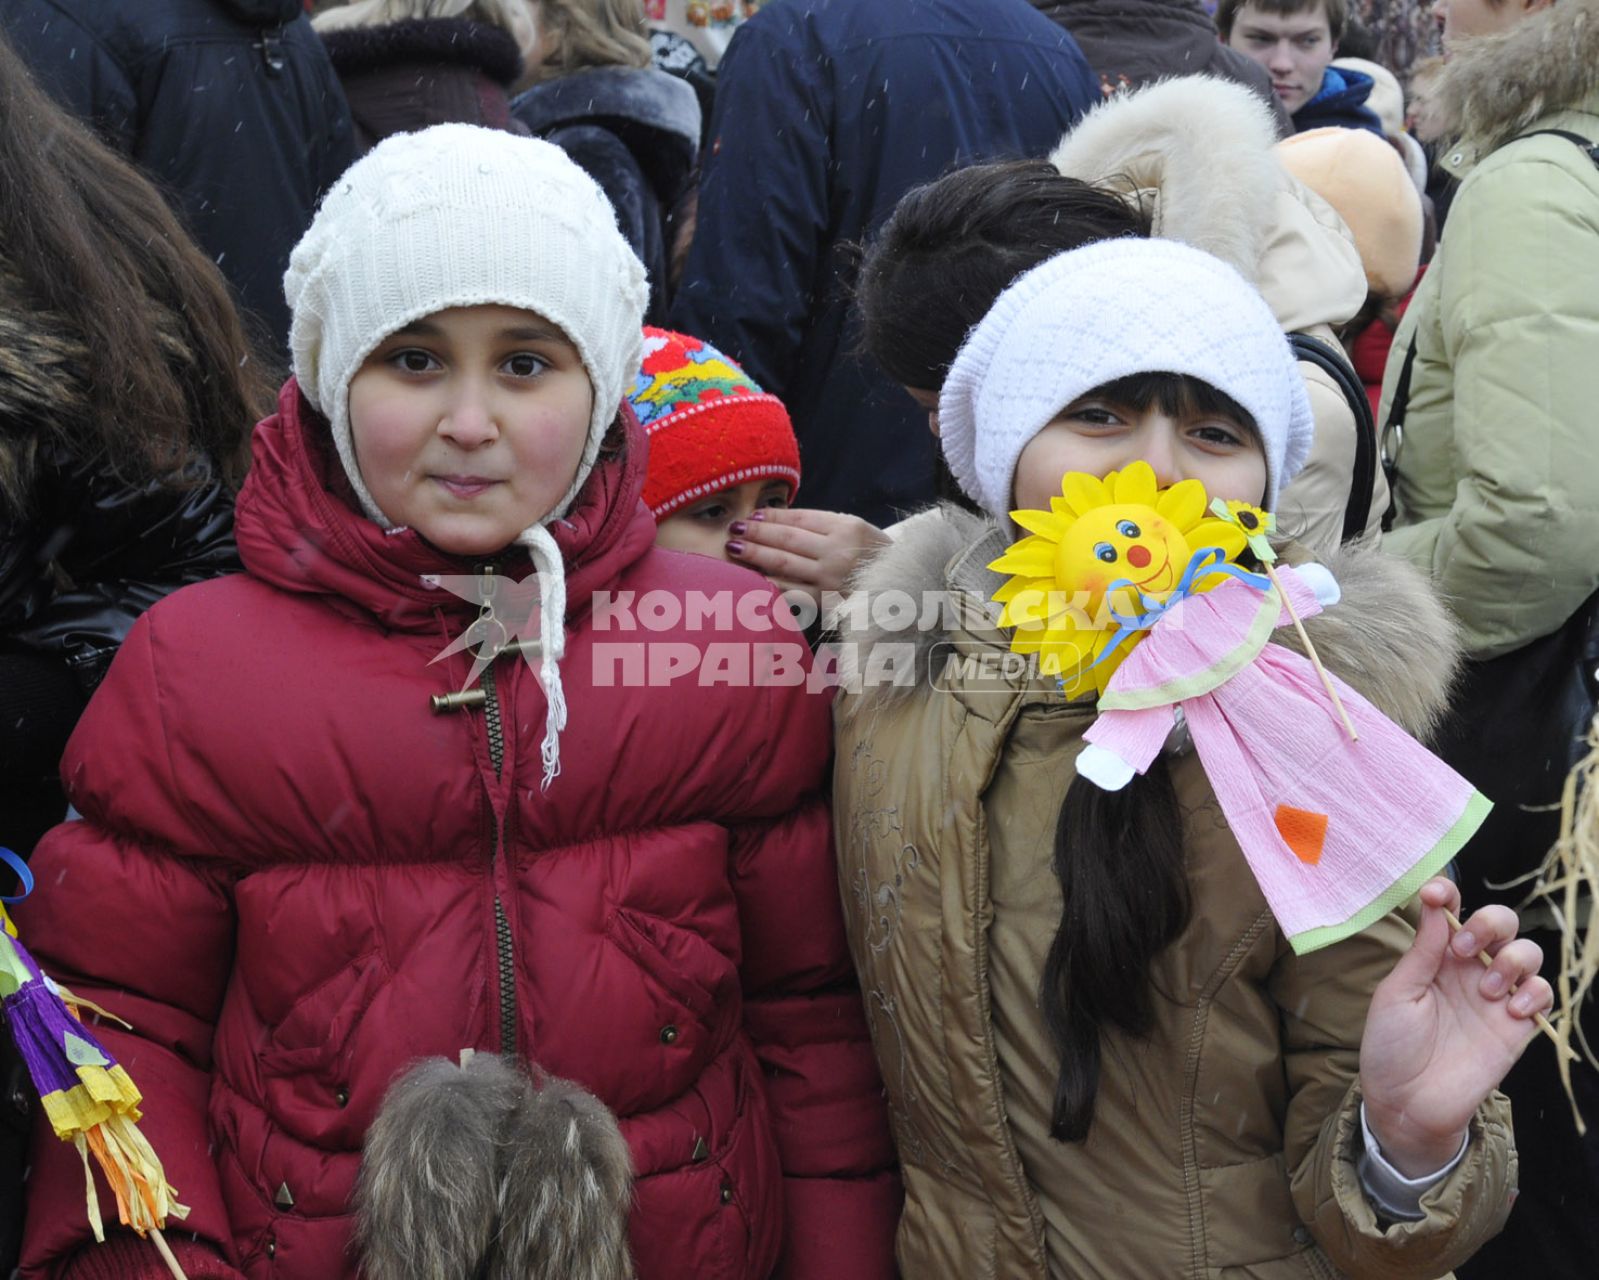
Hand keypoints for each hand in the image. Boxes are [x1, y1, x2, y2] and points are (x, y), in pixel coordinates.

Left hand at [727, 508, 888, 604]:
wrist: (902, 588)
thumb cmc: (873, 555)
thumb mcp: (856, 529)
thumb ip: (822, 523)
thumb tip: (779, 519)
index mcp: (846, 528)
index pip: (799, 519)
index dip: (772, 516)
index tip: (752, 515)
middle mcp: (837, 552)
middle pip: (787, 539)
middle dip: (757, 533)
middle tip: (734, 528)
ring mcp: (830, 578)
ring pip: (784, 564)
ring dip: (755, 555)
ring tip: (734, 548)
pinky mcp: (826, 602)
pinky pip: (791, 590)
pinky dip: (770, 583)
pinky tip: (753, 577)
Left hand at [1359, 877, 1550, 1176]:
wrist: (1407, 1102)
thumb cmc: (1391, 1045)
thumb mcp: (1397, 993)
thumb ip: (1422, 950)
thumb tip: (1435, 902)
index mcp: (1435, 956)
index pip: (1451, 911)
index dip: (1450, 893)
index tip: (1437, 894)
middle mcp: (1469, 969)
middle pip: (1501, 922)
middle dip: (1490, 923)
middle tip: (1463, 950)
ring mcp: (1496, 996)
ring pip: (1528, 952)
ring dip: (1512, 960)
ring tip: (1486, 989)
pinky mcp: (1517, 1026)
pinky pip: (1543, 993)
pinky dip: (1533, 992)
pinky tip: (1509, 1009)